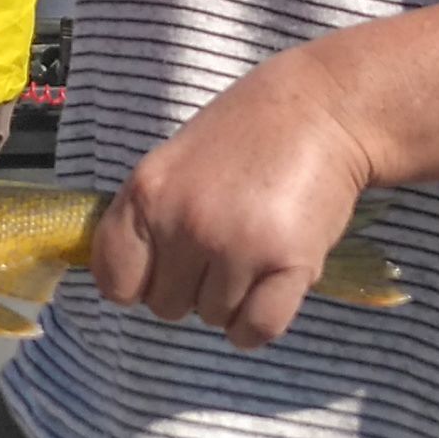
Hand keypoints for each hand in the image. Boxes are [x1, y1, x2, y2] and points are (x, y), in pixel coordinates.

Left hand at [90, 46, 374, 350]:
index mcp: (147, 192)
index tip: (162, 268)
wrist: (324, 108)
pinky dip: (258, 323)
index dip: (138, 281)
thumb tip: (131, 279)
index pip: (114, 279)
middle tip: (220, 250)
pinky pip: (255, 329)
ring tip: (252, 253)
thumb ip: (149, 216)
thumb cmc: (247, 131)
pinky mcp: (288, 264)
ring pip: (213, 318)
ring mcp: (236, 246)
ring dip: (231, 299)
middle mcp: (184, 223)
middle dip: (190, 288)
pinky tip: (268, 290)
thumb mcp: (175, 162)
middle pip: (165, 306)